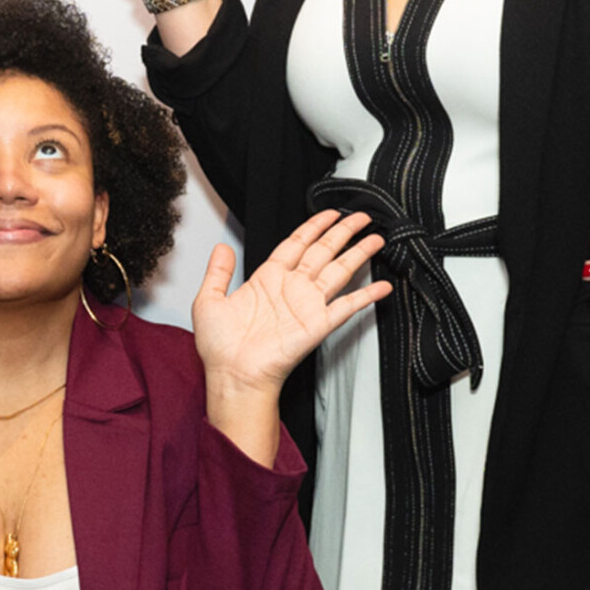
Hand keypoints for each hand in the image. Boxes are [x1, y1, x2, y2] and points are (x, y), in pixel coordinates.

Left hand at [192, 210, 390, 392]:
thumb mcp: (208, 301)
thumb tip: (221, 247)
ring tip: (376, 238)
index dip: (313, 227)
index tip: (329, 214)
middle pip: (323, 251)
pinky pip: (346, 306)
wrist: (233, 376)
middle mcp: (290, 289)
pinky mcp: (317, 324)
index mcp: (266, 279)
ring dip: (358, 253)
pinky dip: (365, 296)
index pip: (296, 244)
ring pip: (339, 270)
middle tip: (361, 217)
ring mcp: (306, 305)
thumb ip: (217, 272)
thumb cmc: (220, 348)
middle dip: (343, 232)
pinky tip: (381, 286)